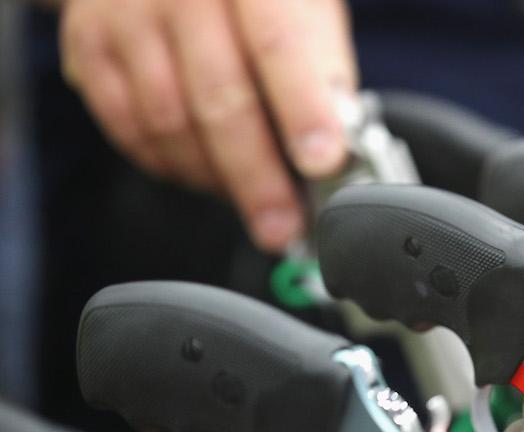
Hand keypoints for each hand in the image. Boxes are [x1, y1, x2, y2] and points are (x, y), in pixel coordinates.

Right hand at [59, 0, 356, 250]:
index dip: (303, 111)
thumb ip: (323, 71)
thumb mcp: (306, 8)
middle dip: (257, 179)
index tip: (322, 164)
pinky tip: (204, 175)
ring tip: (251, 200)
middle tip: (283, 226)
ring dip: (215, 179)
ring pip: (170, 123)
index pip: (279, 47)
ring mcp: (130, 17)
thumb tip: (341, 146)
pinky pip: (130, 128)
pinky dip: (172, 166)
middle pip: (220, 100)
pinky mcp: (91, 46)